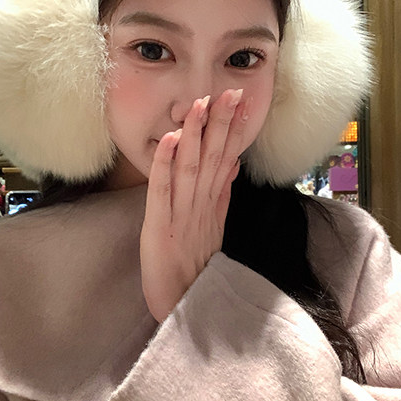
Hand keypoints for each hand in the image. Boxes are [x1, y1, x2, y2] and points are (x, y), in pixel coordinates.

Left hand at [140, 88, 250, 322]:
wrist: (184, 308)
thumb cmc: (195, 272)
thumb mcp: (213, 230)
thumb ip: (221, 196)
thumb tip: (230, 164)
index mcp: (212, 205)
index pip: (225, 159)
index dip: (232, 129)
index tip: (240, 100)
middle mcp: (201, 206)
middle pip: (212, 158)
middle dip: (220, 123)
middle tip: (228, 92)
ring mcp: (182, 216)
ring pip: (190, 168)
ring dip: (195, 135)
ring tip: (200, 105)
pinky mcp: (159, 227)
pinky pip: (163, 191)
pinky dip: (165, 164)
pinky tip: (169, 140)